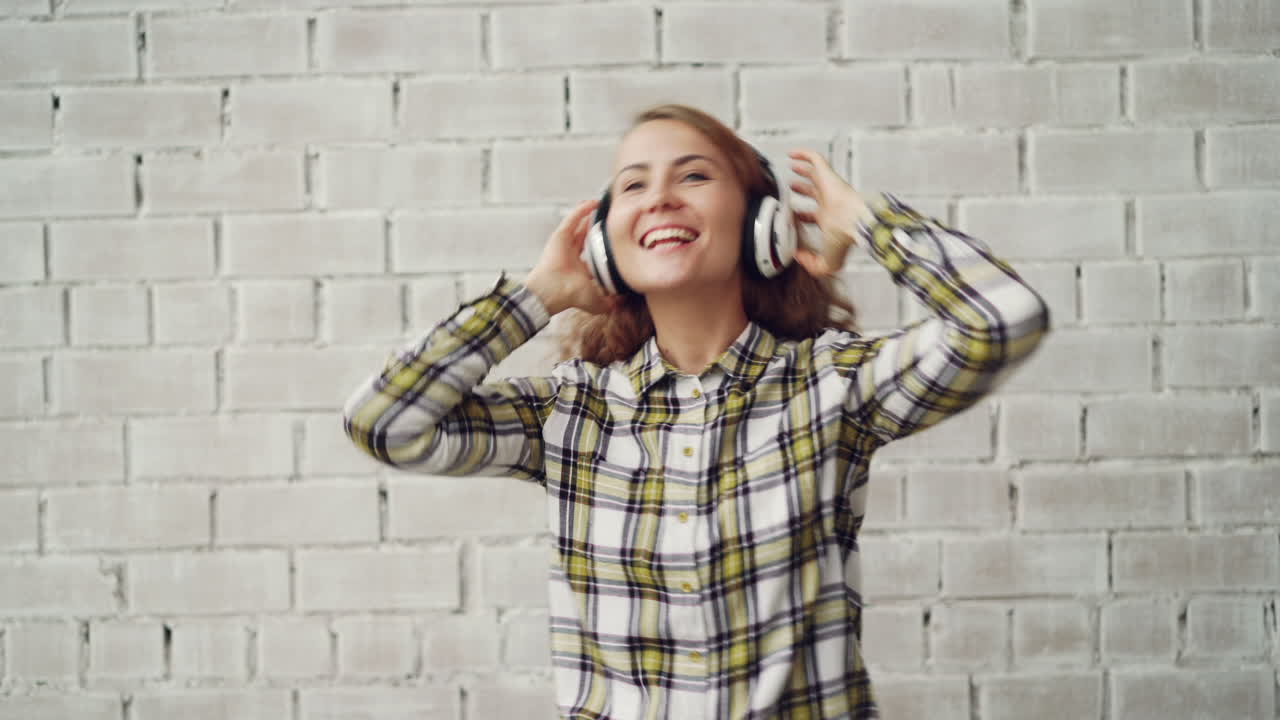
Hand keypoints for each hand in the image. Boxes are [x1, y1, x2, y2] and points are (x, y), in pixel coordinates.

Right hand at [523, 200, 619, 316]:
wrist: (554, 291)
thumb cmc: (570, 295)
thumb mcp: (595, 301)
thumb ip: (608, 303)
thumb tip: (619, 305)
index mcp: (579, 269)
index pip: (592, 254)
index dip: (602, 247)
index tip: (614, 240)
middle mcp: (571, 255)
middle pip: (584, 236)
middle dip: (594, 226)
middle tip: (607, 218)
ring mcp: (564, 244)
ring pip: (577, 225)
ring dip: (587, 215)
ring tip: (599, 204)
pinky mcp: (560, 236)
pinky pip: (572, 219)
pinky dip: (581, 211)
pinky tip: (592, 203)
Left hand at [787, 149, 875, 277]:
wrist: (856, 222)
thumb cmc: (845, 238)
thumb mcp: (828, 262)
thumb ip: (813, 265)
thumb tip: (798, 256)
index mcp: (829, 220)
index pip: (814, 215)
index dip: (801, 215)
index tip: (791, 215)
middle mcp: (830, 202)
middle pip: (814, 192)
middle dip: (803, 188)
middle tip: (792, 184)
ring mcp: (830, 187)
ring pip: (815, 174)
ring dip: (803, 169)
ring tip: (792, 166)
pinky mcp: (828, 175)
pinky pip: (815, 159)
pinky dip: (803, 154)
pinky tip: (792, 154)